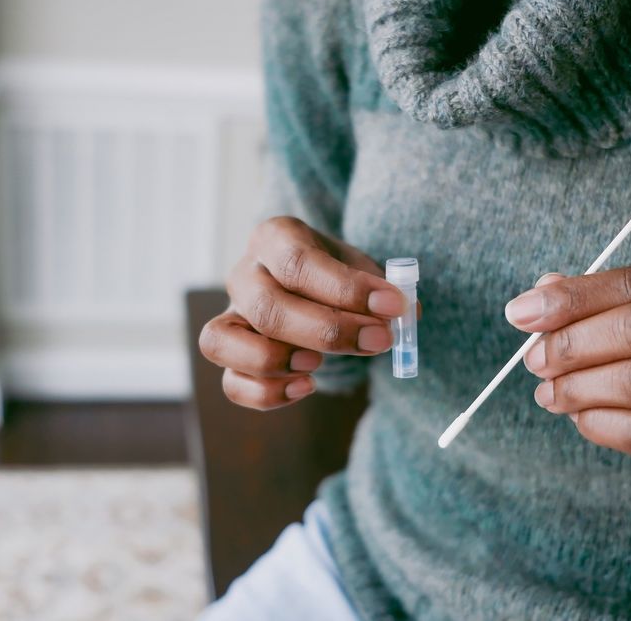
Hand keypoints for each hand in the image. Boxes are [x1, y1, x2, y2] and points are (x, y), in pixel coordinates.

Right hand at [199, 216, 407, 409]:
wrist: (311, 284)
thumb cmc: (336, 274)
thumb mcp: (362, 267)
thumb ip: (384, 288)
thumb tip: (407, 312)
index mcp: (275, 237)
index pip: (298, 262)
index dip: (347, 289)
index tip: (394, 306)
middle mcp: (244, 273)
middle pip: (267, 306)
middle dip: (328, 331)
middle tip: (379, 340)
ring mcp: (230, 315)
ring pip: (222, 342)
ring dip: (275, 360)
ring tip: (319, 365)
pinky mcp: (230, 354)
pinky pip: (230, 383)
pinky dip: (265, 393)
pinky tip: (306, 387)